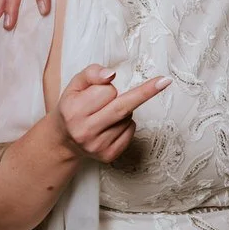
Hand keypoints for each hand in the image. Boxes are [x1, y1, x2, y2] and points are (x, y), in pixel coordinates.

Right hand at [53, 64, 170, 163]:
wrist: (63, 140)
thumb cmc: (73, 107)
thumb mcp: (75, 85)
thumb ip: (92, 73)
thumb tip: (111, 74)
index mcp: (73, 111)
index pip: (106, 92)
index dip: (108, 87)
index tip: (107, 84)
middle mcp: (84, 131)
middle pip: (123, 107)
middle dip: (145, 92)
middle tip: (165, 81)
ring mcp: (97, 146)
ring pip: (127, 118)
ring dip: (125, 110)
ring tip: (106, 113)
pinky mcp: (108, 156)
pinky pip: (130, 131)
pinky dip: (127, 123)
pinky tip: (111, 125)